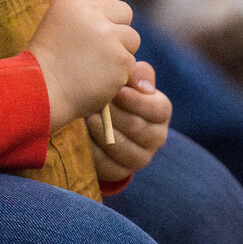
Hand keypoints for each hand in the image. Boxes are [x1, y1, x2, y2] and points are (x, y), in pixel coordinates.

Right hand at [26, 0, 137, 129]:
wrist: (42, 92)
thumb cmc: (48, 59)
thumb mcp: (57, 22)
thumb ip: (83, 8)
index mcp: (72, 2)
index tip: (99, 14)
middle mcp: (92, 15)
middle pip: (124, 10)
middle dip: (116, 27)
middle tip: (97, 46)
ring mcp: (109, 38)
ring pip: (132, 38)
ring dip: (120, 51)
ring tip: (95, 65)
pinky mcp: (121, 62)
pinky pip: (131, 62)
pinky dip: (119, 73)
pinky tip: (98, 79)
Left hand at [89, 61, 170, 183]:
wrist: (98, 118)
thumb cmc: (113, 92)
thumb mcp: (125, 78)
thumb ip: (135, 72)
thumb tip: (142, 85)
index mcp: (160, 111)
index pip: (157, 109)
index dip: (136, 101)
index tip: (115, 91)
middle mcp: (156, 137)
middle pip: (137, 127)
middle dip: (113, 114)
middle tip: (94, 101)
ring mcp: (140, 157)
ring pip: (123, 147)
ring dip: (102, 130)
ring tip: (87, 115)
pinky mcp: (121, 171)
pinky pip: (108, 165)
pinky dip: (93, 149)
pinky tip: (82, 134)